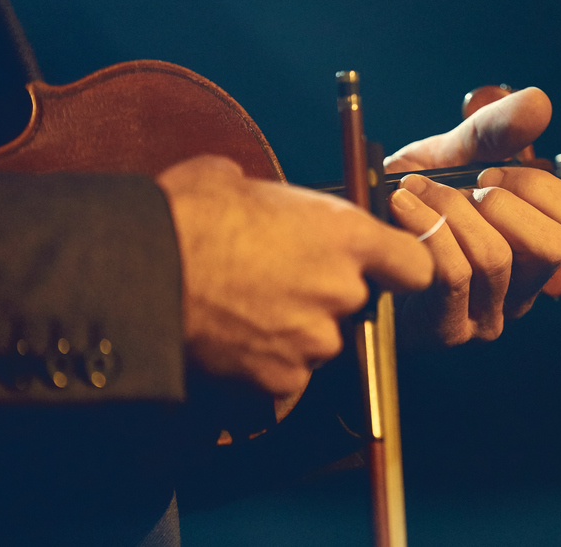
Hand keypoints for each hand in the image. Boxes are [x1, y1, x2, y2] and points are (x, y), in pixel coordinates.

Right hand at [157, 156, 432, 395]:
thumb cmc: (189, 213)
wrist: (143, 269)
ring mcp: (314, 340)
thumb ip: (283, 204)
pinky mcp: (281, 379)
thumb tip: (273, 208)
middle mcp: (342, 291)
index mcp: (346, 235)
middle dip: (325, 295)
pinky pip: (286, 373)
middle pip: (357, 303)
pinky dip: (265, 361)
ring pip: (319, 340)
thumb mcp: (242, 182)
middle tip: (277, 280)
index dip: (399, 268)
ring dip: (294, 329)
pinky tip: (232, 336)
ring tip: (245, 307)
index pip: (416, 266)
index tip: (381, 267)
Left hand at [384, 87, 560, 348]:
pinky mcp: (447, 329)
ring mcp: (487, 316)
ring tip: (413, 191)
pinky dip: (425, 228)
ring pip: (496, 257)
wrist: (350, 237)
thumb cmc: (410, 199)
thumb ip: (494, 131)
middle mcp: (522, 289)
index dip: (538, 186)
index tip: (488, 172)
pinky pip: (453, 275)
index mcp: (536, 249)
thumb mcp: (451, 157)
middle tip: (459, 187)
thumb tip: (540, 102)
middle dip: (499, 201)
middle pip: (551, 245)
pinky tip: (401, 206)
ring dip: (449, 210)